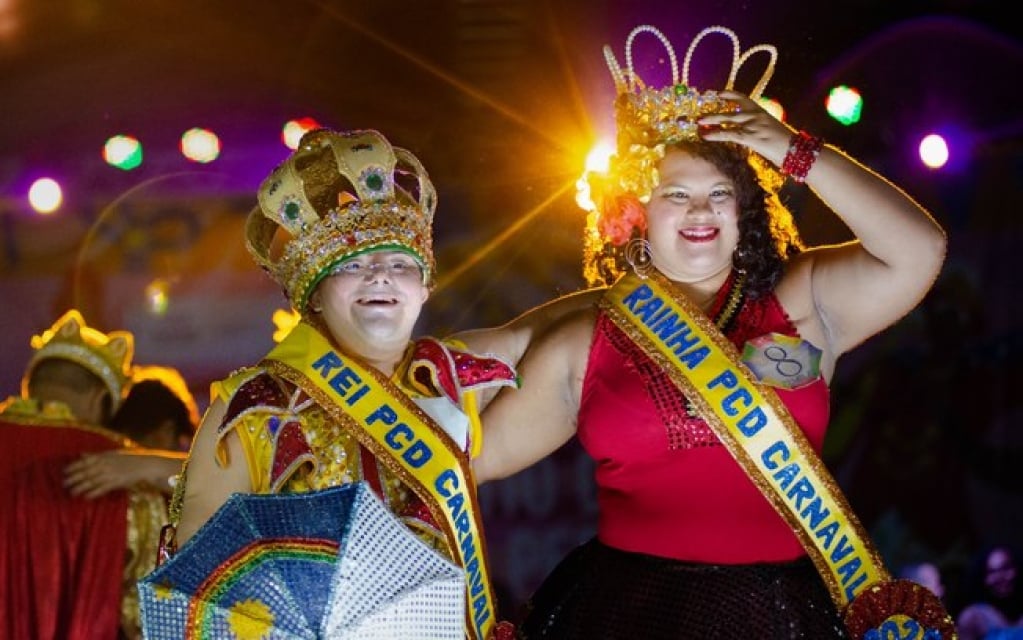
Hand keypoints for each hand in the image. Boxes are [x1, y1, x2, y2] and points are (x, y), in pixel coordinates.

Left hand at [64, 449, 183, 498]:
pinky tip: (85, 497)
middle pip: (85, 472)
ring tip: (72, 492)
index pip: (83, 462)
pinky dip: (93, 493)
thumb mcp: (110, 454)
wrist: (144, 465)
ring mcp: (110, 474)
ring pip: (91, 482)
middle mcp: (104, 465)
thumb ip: (95, 455)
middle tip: (64, 484)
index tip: (64, 472)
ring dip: (80, 487)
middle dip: (73, 479)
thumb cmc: (127, 459)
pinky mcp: (116, 483)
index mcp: (102, 457)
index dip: (72, 467)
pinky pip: (101, 489)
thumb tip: (80, 454)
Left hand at [697, 90, 793, 165]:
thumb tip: (749, 133)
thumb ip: (759, 129)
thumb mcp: (772, 132)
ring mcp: (754, 125)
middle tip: (701, 111)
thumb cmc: (787, 145)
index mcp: (762, 112)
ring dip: (711, 120)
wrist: (797, 151)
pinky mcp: (751, 137)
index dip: (731, 95)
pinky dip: (716, 135)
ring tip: (698, 122)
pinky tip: (706, 136)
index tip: (719, 94)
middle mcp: (757, 115)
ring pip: (727, 120)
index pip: (744, 99)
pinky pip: (729, 134)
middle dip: (715, 111)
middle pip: (731, 110)